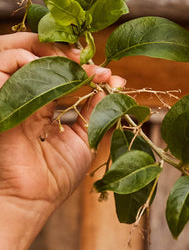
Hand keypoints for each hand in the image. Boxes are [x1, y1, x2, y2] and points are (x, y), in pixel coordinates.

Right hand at [0, 32, 123, 222]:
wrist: (32, 198)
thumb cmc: (56, 176)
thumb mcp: (86, 138)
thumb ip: (97, 110)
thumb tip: (116, 82)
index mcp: (42, 105)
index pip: (59, 71)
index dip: (83, 67)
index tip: (109, 75)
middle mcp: (23, 96)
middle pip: (38, 54)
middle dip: (66, 51)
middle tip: (91, 61)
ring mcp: (9, 95)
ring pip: (20, 51)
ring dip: (52, 50)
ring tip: (77, 62)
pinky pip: (4, 62)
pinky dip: (31, 59)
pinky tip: (58, 72)